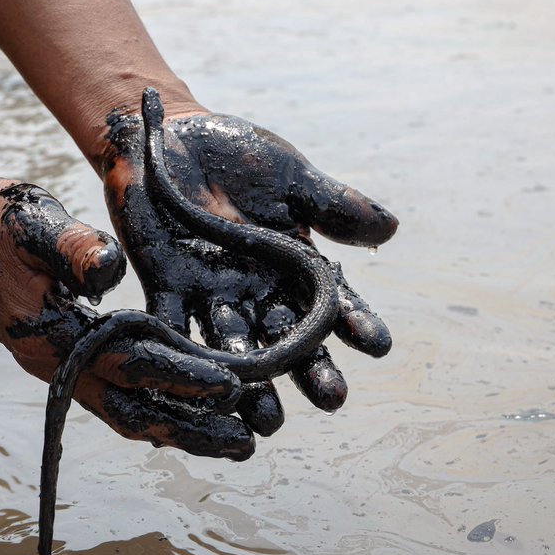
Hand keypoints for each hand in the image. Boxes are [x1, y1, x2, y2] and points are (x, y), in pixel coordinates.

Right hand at [0, 178, 254, 459]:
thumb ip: (73, 245)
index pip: (129, 364)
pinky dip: (155, 406)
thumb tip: (110, 269)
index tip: (232, 384)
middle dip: (188, 428)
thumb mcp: (34, 221)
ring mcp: (59, 364)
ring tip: (232, 440)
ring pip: (125, 408)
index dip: (181, 376)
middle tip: (245, 443)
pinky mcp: (65, 354)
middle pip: (131, 410)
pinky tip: (189, 410)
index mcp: (52, 334)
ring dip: (177, 426)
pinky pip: (115, 392)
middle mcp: (56, 363)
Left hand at [100, 107, 398, 434]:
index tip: (377, 344)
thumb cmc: (237, 154)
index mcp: (294, 266)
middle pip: (288, 337)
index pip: (332, 302)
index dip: (354, 322)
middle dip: (309, 369)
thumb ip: (332, 204)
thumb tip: (390, 227)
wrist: (169, 135)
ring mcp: (211, 291)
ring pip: (234, 345)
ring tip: (267, 419)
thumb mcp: (291, 177)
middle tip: (332, 399)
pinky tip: (189, 382)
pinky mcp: (165, 284)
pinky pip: (170, 322)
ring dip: (250, 381)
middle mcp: (257, 290)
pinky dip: (177, 350)